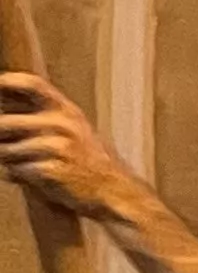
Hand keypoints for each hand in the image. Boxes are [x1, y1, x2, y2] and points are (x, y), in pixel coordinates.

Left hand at [0, 75, 142, 221]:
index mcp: (66, 110)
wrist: (113, 190)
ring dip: (7, 161)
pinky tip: (30, 178)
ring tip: (24, 165)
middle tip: (5, 146)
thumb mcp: (70, 129)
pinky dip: (16, 176)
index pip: (32, 84)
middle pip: (5, 123)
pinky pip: (14, 171)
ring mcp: (58, 147)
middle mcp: (63, 123)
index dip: (8, 82)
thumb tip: (2, 107)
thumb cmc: (84, 160)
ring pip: (5, 151)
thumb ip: (40, 115)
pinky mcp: (51, 170)